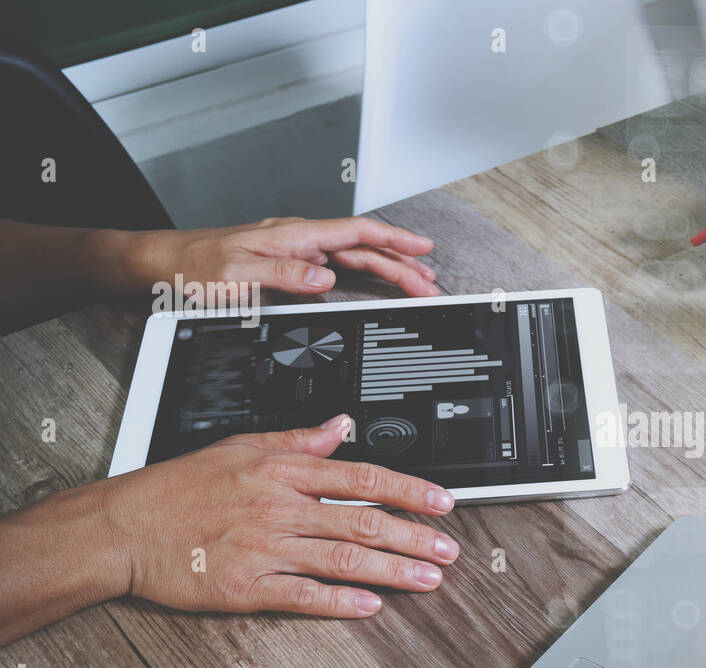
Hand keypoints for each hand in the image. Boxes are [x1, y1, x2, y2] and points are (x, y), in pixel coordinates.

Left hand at [102, 216, 441, 297]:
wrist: (162, 264)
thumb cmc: (193, 267)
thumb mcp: (237, 275)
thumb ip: (284, 274)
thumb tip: (325, 278)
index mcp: (294, 236)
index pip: (357, 234)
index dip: (395, 242)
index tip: (424, 251)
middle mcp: (299, 239)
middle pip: (364, 247)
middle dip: (403, 262)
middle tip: (432, 283)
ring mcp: (295, 249)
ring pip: (354, 256)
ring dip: (387, 268)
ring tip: (416, 281)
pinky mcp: (288, 262)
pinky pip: (338, 265)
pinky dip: (363, 274)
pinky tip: (374, 283)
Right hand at [102, 415, 458, 618]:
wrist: (121, 527)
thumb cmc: (176, 488)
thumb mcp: (238, 448)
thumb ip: (297, 441)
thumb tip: (342, 426)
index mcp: (280, 472)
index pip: (361, 477)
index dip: (408, 490)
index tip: (442, 504)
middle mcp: (278, 509)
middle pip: (362, 522)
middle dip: (414, 538)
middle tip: (448, 551)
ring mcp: (263, 550)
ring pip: (343, 560)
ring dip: (393, 571)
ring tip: (428, 579)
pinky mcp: (245, 588)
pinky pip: (304, 596)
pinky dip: (341, 601)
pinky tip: (372, 605)